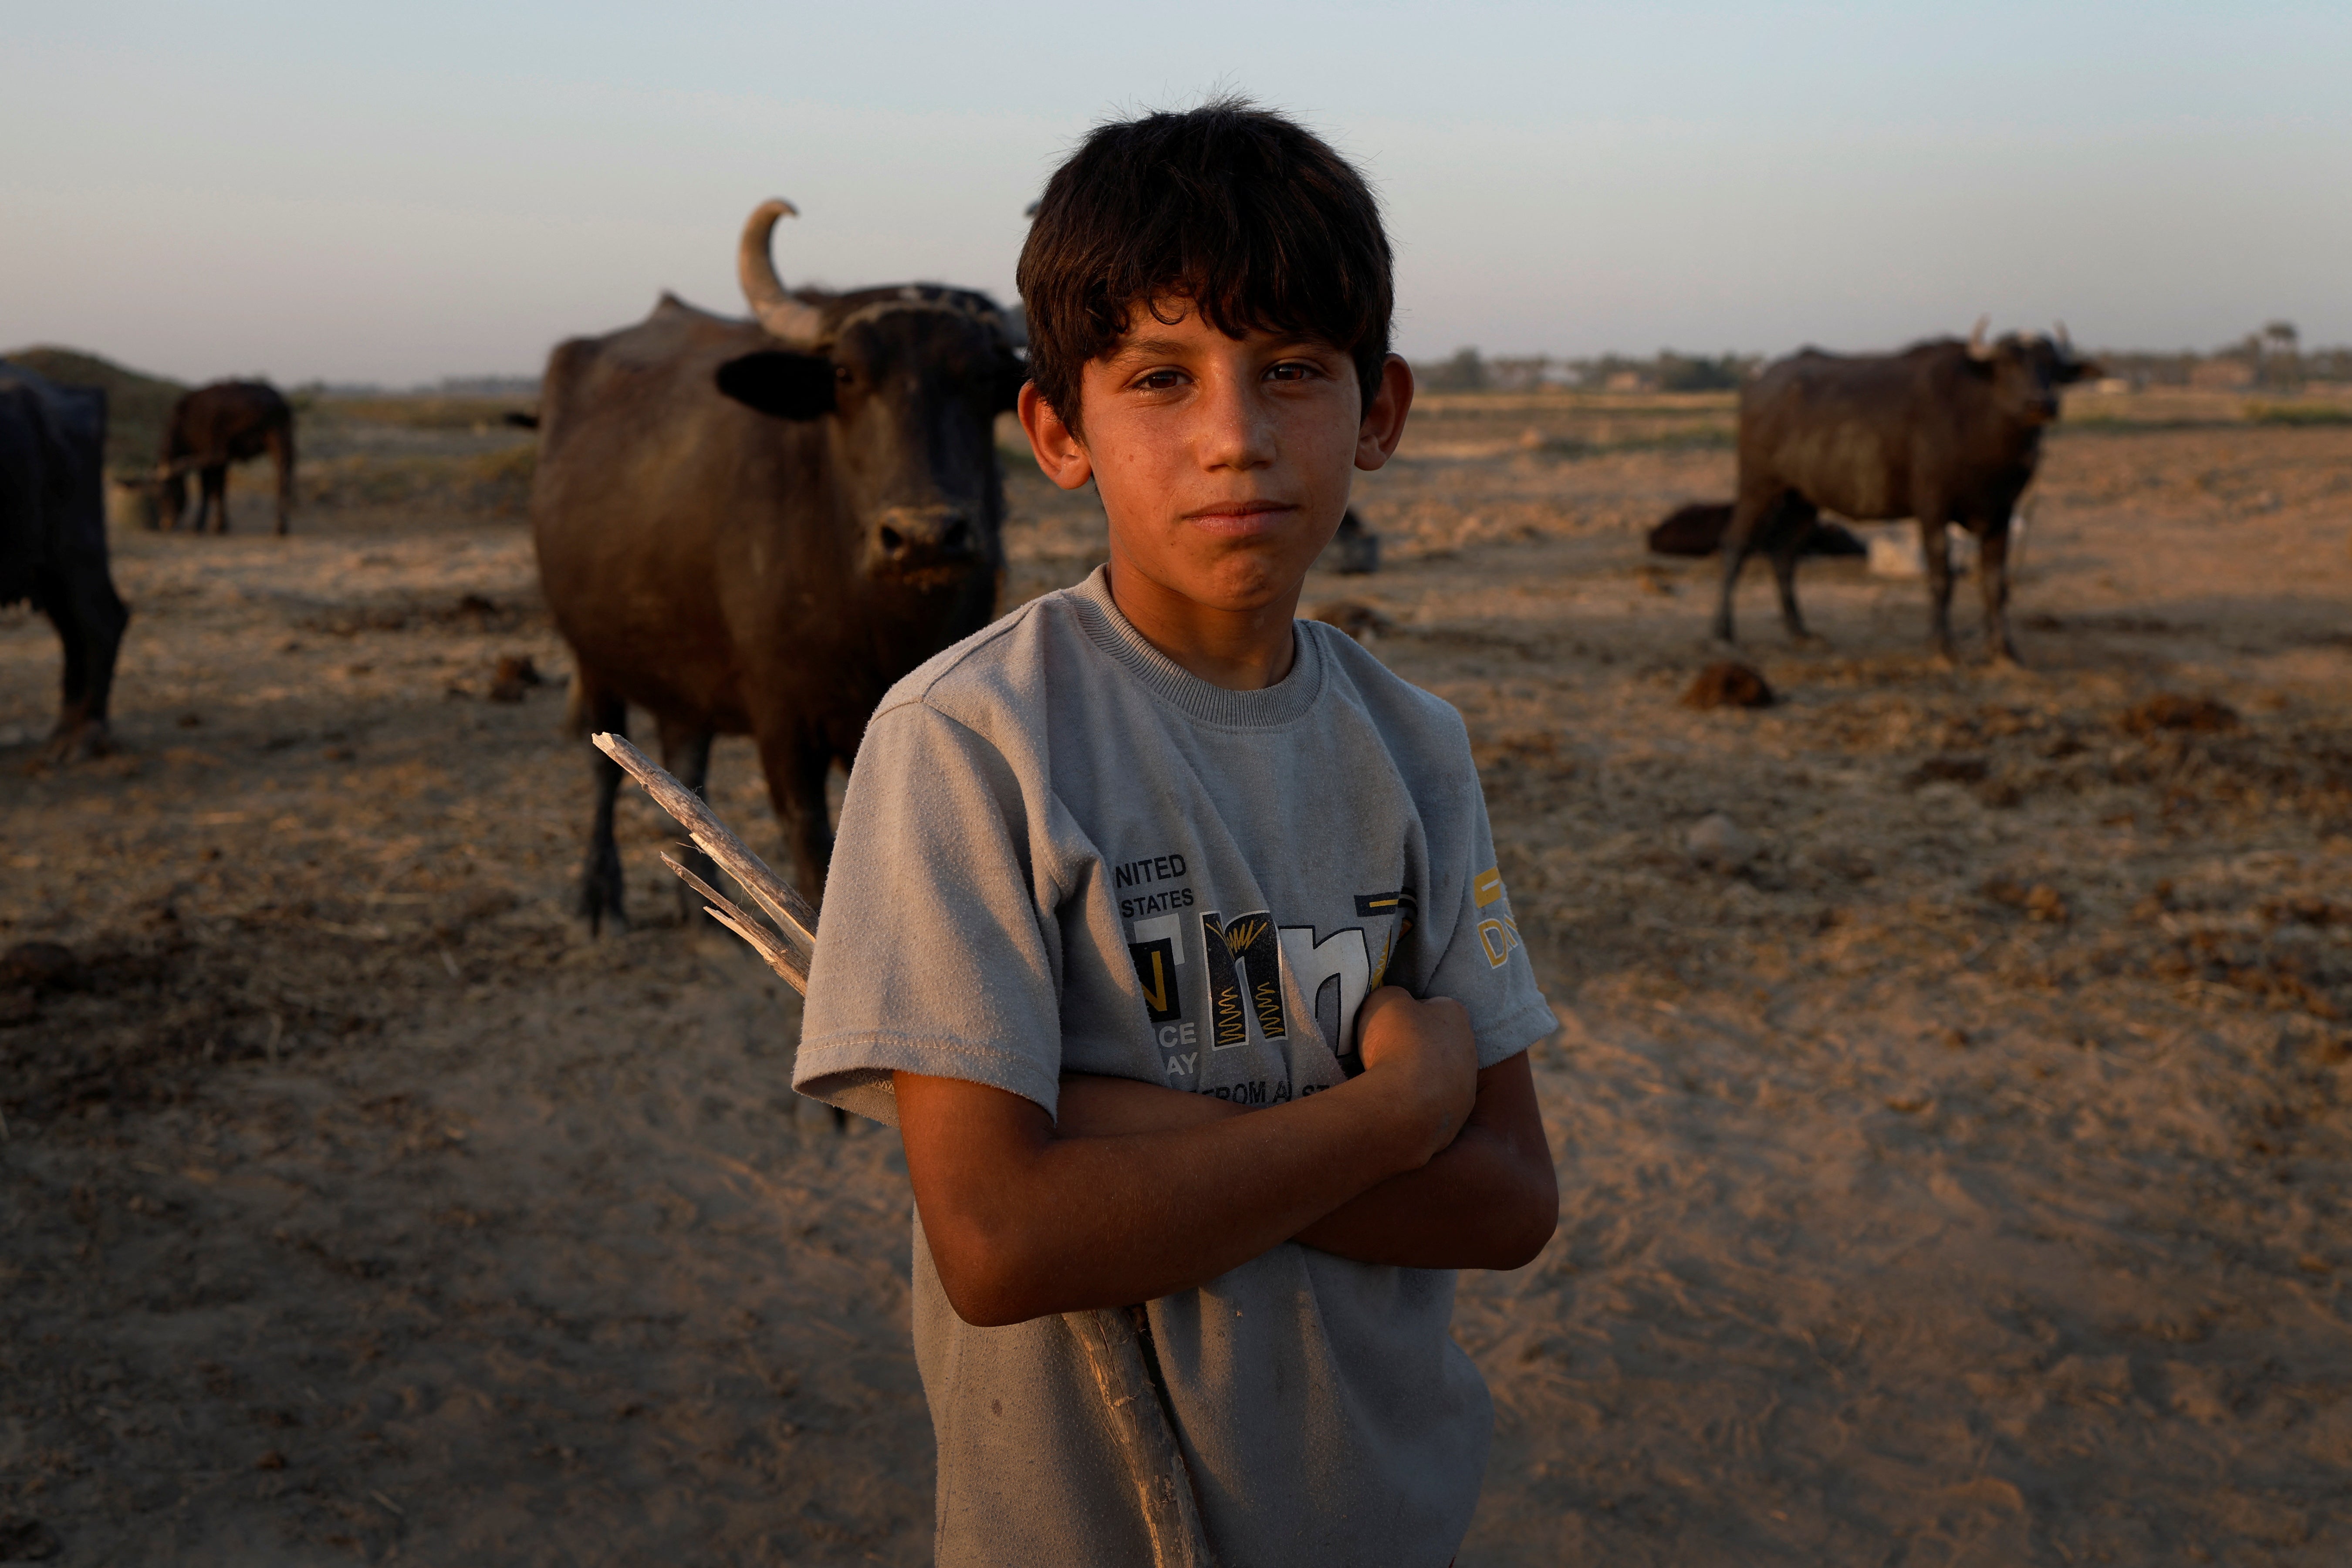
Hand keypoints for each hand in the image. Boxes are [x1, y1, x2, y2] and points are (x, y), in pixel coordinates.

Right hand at [1353, 986, 1477, 1165]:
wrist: (1405, 1104)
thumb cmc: (1396, 1043)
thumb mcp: (1383, 1001)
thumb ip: (1392, 997)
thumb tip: (1396, 1005)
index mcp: (1455, 1013)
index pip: (1433, 1006)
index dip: (1408, 1014)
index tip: (1390, 1026)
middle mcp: (1469, 1047)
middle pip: (1439, 1041)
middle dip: (1418, 1046)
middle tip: (1388, 1053)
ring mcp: (1467, 1084)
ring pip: (1441, 1074)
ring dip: (1421, 1076)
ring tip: (1391, 1082)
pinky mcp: (1458, 1115)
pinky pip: (1435, 1102)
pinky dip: (1419, 1102)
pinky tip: (1399, 1104)